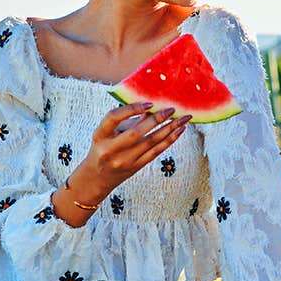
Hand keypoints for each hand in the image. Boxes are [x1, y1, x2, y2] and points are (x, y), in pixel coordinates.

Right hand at [70, 102, 190, 201]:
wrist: (97, 177)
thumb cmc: (103, 149)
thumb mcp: (106, 133)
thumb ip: (127, 120)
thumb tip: (151, 106)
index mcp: (100, 136)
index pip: (113, 118)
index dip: (131, 109)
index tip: (148, 103)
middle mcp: (111, 149)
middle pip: (136, 133)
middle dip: (156, 119)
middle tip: (171, 110)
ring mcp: (124, 160)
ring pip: (150, 142)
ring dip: (169, 129)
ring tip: (182, 119)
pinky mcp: (136, 167)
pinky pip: (156, 152)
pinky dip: (169, 140)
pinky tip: (178, 131)